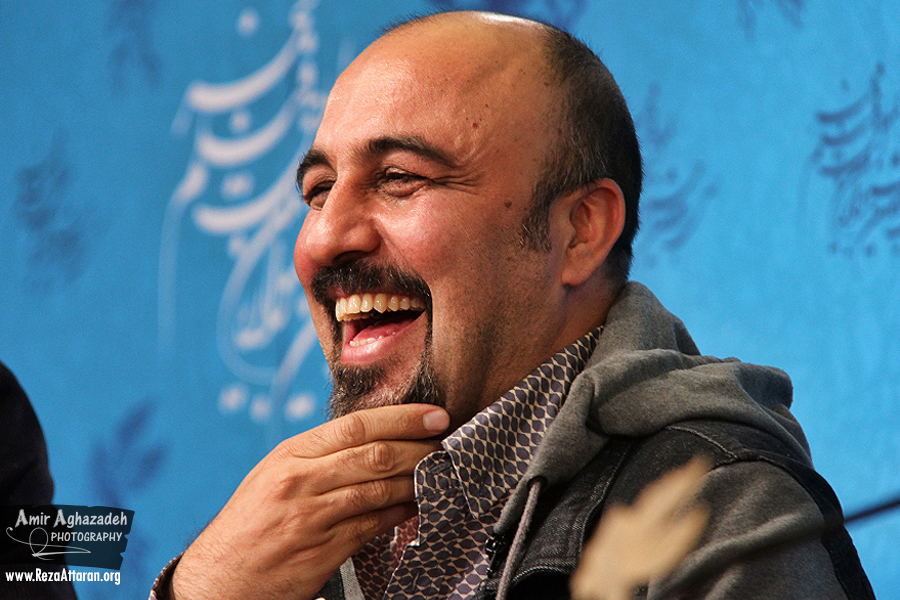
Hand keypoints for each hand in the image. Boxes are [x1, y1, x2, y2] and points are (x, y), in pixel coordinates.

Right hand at [170, 403, 448, 599]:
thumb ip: (319, 456)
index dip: (401, 418)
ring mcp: (311, 518)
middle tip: (445, 442)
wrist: (218, 578)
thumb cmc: (251, 524)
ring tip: (438, 471)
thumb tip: (374, 438)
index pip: (355, 425)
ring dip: (414, 479)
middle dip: (418, 446)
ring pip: (377, 490)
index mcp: (290, 455)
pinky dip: (399, 514)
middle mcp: (300, 482)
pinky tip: (415, 505)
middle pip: (373, 454)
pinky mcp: (322, 552)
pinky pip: (372, 526)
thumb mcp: (275, 476)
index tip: (433, 414)